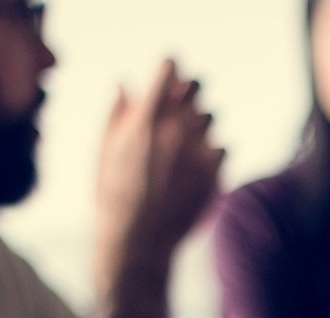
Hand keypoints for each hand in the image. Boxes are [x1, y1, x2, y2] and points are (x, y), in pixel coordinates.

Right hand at [94, 60, 224, 293]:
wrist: (139, 238)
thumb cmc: (114, 192)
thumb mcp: (106, 148)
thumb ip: (119, 112)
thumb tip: (126, 82)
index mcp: (146, 119)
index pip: (169, 70)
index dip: (169, 67)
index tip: (167, 70)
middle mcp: (176, 130)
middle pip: (197, 86)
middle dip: (189, 88)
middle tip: (180, 100)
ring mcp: (199, 151)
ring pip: (211, 116)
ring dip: (200, 121)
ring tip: (183, 140)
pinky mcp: (216, 173)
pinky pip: (223, 148)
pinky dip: (212, 151)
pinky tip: (194, 165)